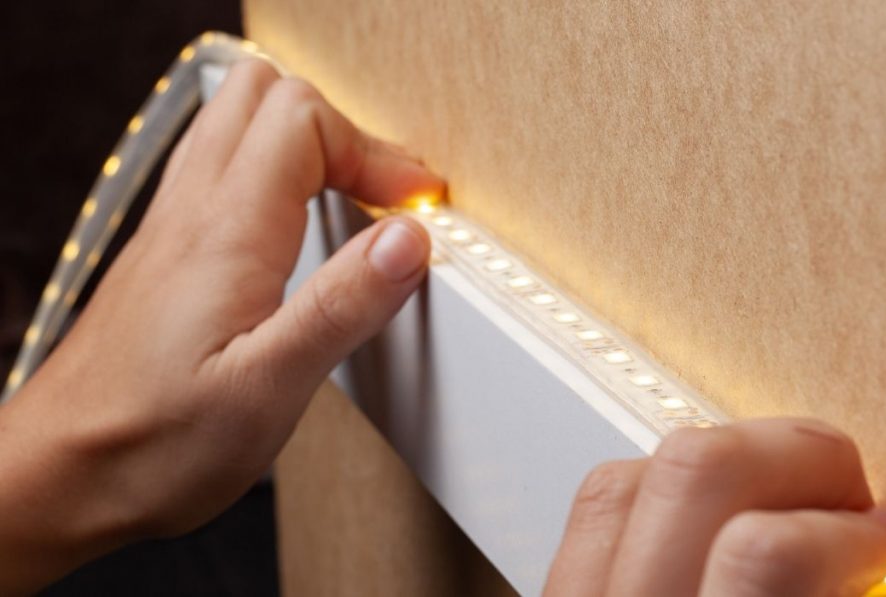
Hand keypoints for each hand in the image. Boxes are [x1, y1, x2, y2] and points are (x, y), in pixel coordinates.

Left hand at [0, 59, 443, 592]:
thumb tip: (406, 240)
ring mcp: (171, 228)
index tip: (411, 206)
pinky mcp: (164, 254)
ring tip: (349, 201)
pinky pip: (217, 171)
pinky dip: (270, 174)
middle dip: (341, 129)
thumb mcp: (268, 388)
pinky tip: (292, 233)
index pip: (304, 121)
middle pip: (264, 95)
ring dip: (304, 144)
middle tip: (381, 191)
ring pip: (235, 123)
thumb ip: (341, 305)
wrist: (59, 475)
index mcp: (225, 233)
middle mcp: (191, 213)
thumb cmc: (150, 444)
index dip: (373, 150)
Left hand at [545, 418, 885, 596]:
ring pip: (627, 475)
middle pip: (692, 468)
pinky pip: (591, 513)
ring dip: (724, 465)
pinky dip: (657, 493)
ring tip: (779, 501)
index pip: (765, 554)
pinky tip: (704, 524)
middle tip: (846, 497)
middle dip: (795, 455)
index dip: (850, 532)